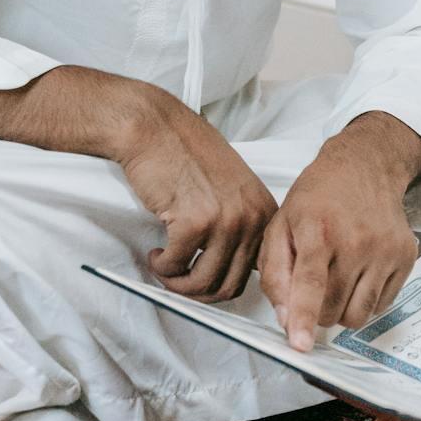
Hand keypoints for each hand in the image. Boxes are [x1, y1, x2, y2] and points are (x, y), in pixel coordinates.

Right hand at [120, 95, 278, 300]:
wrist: (155, 128)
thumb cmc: (185, 155)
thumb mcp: (232, 190)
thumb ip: (241, 226)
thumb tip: (233, 272)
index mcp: (264, 212)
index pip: (254, 272)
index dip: (223, 283)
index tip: (202, 281)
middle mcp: (251, 218)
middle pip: (230, 285)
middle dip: (198, 292)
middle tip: (177, 279)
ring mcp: (225, 221)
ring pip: (203, 282)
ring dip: (177, 282)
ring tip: (165, 266)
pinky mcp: (194, 222)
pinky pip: (175, 266)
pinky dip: (161, 267)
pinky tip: (156, 251)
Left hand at [258, 113, 420, 350]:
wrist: (365, 168)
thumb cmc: (317, 197)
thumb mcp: (281, 225)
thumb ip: (276, 273)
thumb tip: (284, 317)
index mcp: (319, 229)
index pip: (311, 283)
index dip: (304, 318)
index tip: (301, 345)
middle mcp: (357, 240)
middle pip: (334, 308)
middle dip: (318, 312)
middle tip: (315, 288)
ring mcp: (385, 250)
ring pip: (360, 315)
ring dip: (342, 311)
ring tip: (336, 282)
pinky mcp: (406, 257)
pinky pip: (383, 305)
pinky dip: (365, 302)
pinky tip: (358, 275)